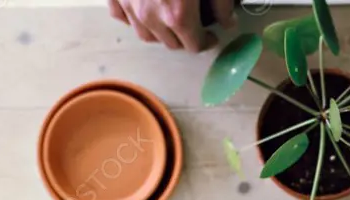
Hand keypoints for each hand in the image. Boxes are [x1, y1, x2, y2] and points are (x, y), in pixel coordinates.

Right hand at [108, 0, 235, 51]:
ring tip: (169, 19)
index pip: (195, 46)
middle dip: (185, 37)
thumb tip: (228, 21)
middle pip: (171, 44)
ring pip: (146, 34)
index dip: (207, 41)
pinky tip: (142, 10)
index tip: (211, 34)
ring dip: (160, 32)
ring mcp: (129, 6)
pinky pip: (121, 16)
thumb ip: (222, 3)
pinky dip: (132, 17)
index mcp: (178, 15)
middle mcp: (151, 16)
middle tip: (193, 24)